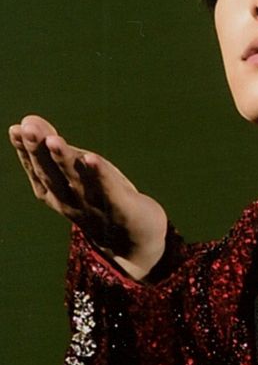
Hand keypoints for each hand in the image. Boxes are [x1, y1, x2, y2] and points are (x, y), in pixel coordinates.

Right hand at [8, 114, 167, 279]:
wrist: (135, 246)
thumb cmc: (100, 203)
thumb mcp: (75, 175)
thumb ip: (54, 151)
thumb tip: (28, 119)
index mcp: (57, 194)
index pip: (38, 170)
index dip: (25, 150)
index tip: (16, 129)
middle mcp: (72, 201)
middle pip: (52, 174)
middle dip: (38, 152)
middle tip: (27, 129)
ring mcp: (96, 206)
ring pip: (76, 180)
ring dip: (64, 159)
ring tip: (53, 140)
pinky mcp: (122, 209)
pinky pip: (109, 191)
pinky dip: (100, 175)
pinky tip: (92, 158)